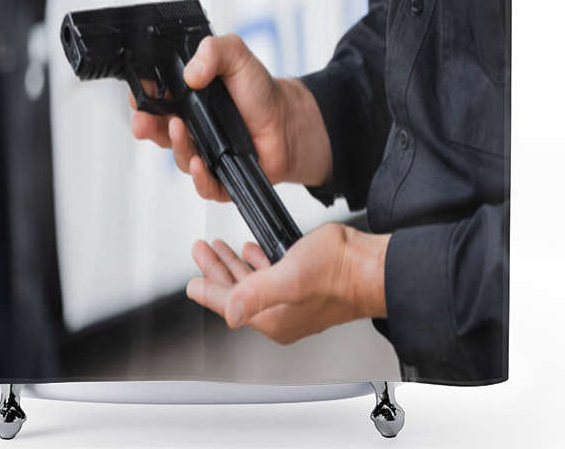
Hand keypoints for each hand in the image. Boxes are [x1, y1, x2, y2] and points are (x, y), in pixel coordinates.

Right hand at [129, 34, 331, 200]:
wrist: (290, 122)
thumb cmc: (262, 91)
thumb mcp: (236, 56)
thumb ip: (213, 51)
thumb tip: (191, 72)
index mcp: (187, 98)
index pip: (153, 98)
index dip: (142, 97)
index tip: (138, 93)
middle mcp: (190, 126)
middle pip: (156, 130)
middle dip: (145, 125)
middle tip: (143, 120)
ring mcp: (203, 152)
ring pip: (178, 156)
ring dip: (175, 145)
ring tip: (180, 130)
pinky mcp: (220, 177)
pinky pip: (203, 184)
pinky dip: (199, 176)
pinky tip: (200, 163)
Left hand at [186, 223, 389, 343]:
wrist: (373, 268)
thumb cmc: (339, 272)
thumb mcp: (290, 277)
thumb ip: (257, 293)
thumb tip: (230, 312)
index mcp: (273, 317)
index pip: (229, 305)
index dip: (207, 289)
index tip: (190, 281)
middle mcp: (281, 313)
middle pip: (238, 292)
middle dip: (217, 270)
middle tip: (201, 250)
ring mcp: (293, 301)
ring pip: (253, 282)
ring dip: (235, 264)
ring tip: (220, 247)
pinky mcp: (306, 286)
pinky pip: (272, 276)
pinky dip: (258, 262)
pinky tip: (254, 250)